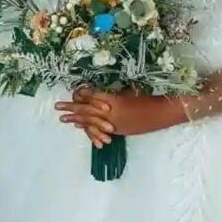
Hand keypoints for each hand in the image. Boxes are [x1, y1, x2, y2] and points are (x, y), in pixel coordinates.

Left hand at [54, 86, 187, 146]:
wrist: (163, 114)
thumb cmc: (150, 98)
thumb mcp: (131, 91)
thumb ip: (115, 93)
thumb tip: (102, 92)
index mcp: (114, 100)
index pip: (92, 97)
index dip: (82, 94)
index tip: (73, 90)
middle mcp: (111, 113)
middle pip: (87, 110)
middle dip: (72, 108)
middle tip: (57, 107)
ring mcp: (114, 124)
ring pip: (91, 122)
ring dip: (76, 119)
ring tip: (64, 119)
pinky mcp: (120, 130)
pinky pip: (100, 130)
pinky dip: (89, 128)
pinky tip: (80, 127)